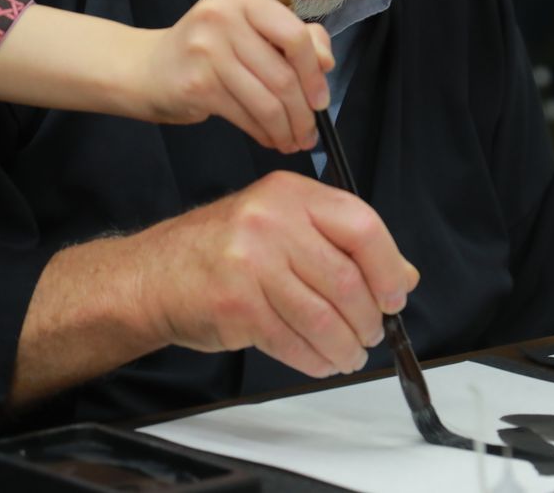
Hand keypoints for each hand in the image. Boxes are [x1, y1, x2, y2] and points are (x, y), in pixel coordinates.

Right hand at [0, 0, 331, 154]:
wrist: (146, 69)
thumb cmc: (207, 51)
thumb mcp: (249, 31)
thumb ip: (292, 37)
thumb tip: (326, 62)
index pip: (294, 34)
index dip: (314, 72)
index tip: (321, 100)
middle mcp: (223, 15)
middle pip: (282, 73)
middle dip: (303, 111)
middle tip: (309, 132)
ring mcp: (207, 48)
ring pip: (266, 99)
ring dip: (286, 128)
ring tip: (293, 141)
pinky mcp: (197, 83)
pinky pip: (245, 114)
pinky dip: (263, 132)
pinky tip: (269, 139)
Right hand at [132, 171, 418, 377]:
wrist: (151, 275)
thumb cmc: (221, 250)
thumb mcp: (282, 225)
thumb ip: (340, 243)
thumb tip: (402, 276)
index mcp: (290, 193)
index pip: (361, 224)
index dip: (387, 266)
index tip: (395, 295)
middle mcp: (271, 220)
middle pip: (345, 278)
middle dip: (367, 317)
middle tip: (372, 332)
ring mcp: (250, 262)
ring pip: (322, 316)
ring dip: (345, 345)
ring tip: (350, 353)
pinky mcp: (236, 305)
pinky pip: (292, 340)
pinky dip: (315, 358)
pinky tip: (321, 360)